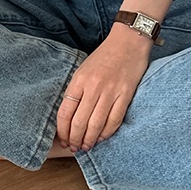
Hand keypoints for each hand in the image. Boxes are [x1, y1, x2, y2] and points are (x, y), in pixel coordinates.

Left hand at [57, 24, 152, 151]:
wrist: (129, 41)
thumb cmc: (105, 55)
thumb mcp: (84, 69)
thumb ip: (77, 90)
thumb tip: (69, 116)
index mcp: (79, 80)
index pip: (65, 112)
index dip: (62, 131)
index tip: (63, 139)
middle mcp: (93, 87)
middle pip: (79, 122)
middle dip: (75, 140)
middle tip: (74, 148)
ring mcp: (110, 91)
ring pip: (96, 125)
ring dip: (89, 140)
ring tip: (86, 146)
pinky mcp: (125, 95)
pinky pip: (114, 120)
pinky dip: (107, 133)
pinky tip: (102, 137)